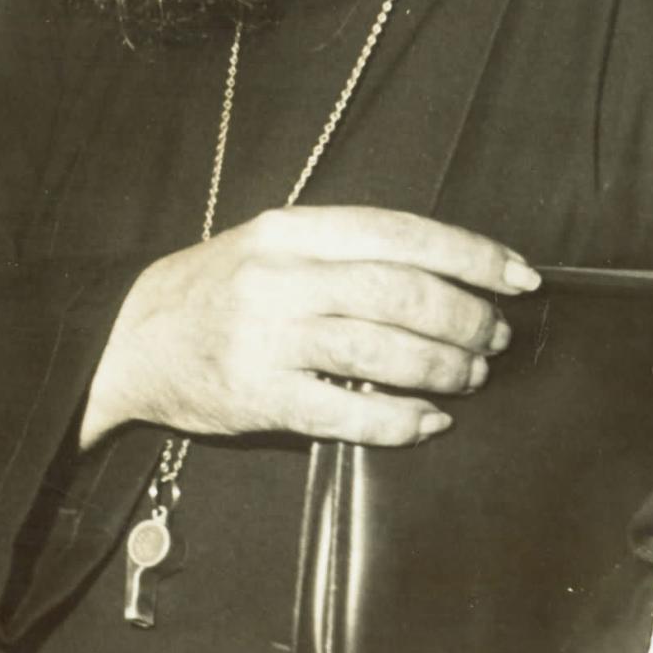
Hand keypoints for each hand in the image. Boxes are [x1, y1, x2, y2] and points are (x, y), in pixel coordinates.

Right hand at [80, 206, 537, 448]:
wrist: (132, 339)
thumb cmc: (218, 292)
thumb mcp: (272, 247)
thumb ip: (344, 253)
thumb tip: (449, 273)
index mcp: (287, 231)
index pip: (395, 231)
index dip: (469, 254)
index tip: (520, 278)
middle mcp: (277, 277)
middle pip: (399, 292)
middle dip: (465, 318)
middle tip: (492, 340)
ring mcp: (264, 336)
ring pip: (381, 350)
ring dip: (444, 368)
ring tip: (468, 378)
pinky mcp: (256, 393)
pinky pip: (347, 410)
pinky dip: (400, 420)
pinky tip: (427, 421)